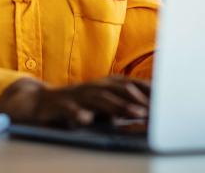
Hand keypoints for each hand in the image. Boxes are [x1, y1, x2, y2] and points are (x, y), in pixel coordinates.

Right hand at [0, 75, 149, 127]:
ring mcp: (75, 96)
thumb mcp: (99, 107)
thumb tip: (146, 115)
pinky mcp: (59, 106)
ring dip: (118, 106)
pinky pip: (68, 109)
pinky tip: (86, 120)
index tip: (167, 99)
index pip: (128, 84)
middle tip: (157, 109)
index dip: (147, 90)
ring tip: (135, 114)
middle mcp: (91, 87)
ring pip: (98, 98)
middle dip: (138, 98)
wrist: (37, 103)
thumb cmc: (74, 106)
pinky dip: (78, 114)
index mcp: (102, 86)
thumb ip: (119, 108)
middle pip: (118, 88)